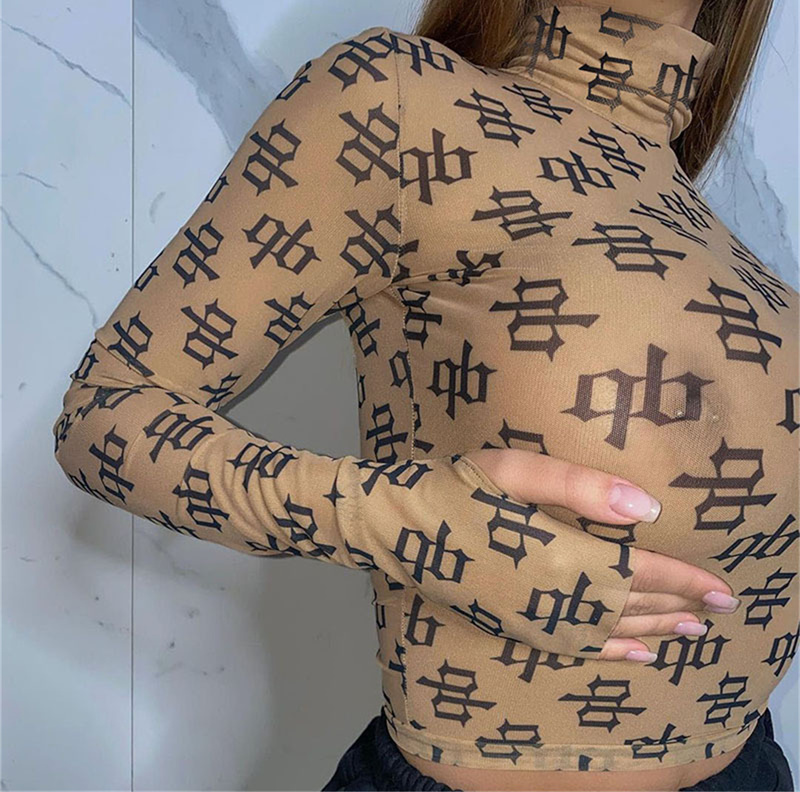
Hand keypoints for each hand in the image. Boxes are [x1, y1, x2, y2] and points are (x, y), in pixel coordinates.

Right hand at [463, 448, 739, 661]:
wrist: (399, 529)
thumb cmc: (456, 489)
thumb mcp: (513, 470)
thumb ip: (578, 486)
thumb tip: (648, 507)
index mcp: (558, 554)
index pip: (636, 571)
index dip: (682, 579)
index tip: (721, 588)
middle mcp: (553, 596)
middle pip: (630, 604)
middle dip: (679, 605)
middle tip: (722, 609)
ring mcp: (535, 619)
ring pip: (611, 629)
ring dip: (656, 630)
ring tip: (694, 632)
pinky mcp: (519, 628)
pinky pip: (579, 648)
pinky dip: (614, 652)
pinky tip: (639, 655)